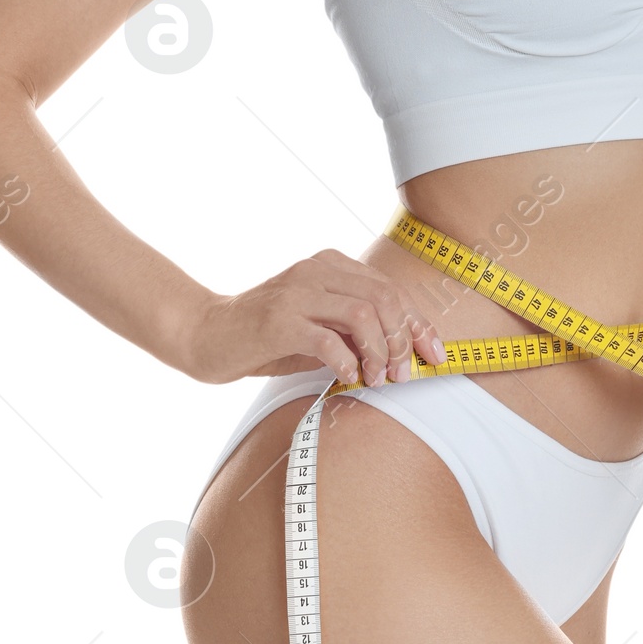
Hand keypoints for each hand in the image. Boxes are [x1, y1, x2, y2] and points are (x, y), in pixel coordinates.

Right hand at [180, 249, 448, 387]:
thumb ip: (355, 330)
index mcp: (331, 265)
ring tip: (375, 378)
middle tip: (400, 375)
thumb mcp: (318, 327)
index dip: (420, 325)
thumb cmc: (266, 337)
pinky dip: (347, 361)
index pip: (391, 290)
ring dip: (379, 352)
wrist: (206, 334)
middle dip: (403, 341)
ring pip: (363, 314)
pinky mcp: (278, 320)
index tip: (436, 356)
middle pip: (384, 298)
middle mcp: (316, 271)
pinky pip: (328, 339)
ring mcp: (297, 293)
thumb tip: (403, 353)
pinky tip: (346, 376)